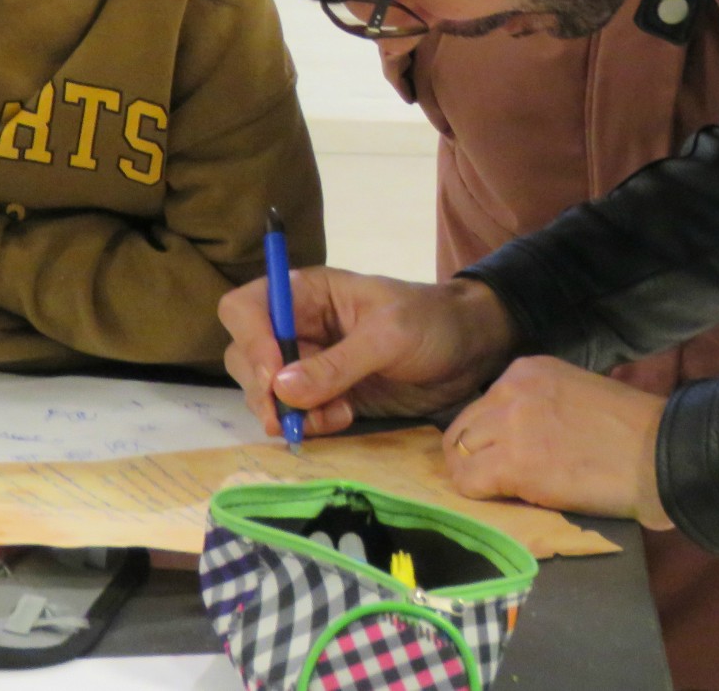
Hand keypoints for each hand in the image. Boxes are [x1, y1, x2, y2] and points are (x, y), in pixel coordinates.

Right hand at [220, 269, 515, 437]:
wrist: (471, 352)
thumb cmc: (434, 323)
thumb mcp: (390, 335)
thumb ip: (338, 362)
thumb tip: (281, 388)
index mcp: (309, 294)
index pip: (246, 308)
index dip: (251, 342)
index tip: (274, 378)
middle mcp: (300, 327)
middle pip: (246, 355)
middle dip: (263, 389)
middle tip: (291, 416)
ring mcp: (311, 363)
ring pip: (265, 391)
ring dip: (289, 411)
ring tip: (336, 415)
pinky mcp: (326, 395)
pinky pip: (295, 413)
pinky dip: (309, 423)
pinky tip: (343, 419)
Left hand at [443, 357, 671, 528]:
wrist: (657, 453)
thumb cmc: (630, 430)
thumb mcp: (575, 393)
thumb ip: (540, 404)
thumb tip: (514, 434)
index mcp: (528, 369)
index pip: (483, 404)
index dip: (489, 435)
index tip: (504, 455)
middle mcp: (512, 388)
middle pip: (464, 427)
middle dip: (473, 455)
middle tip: (495, 480)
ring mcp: (510, 424)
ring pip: (459, 453)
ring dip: (474, 475)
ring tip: (501, 492)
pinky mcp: (513, 463)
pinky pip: (468, 482)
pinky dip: (478, 494)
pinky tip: (505, 500)